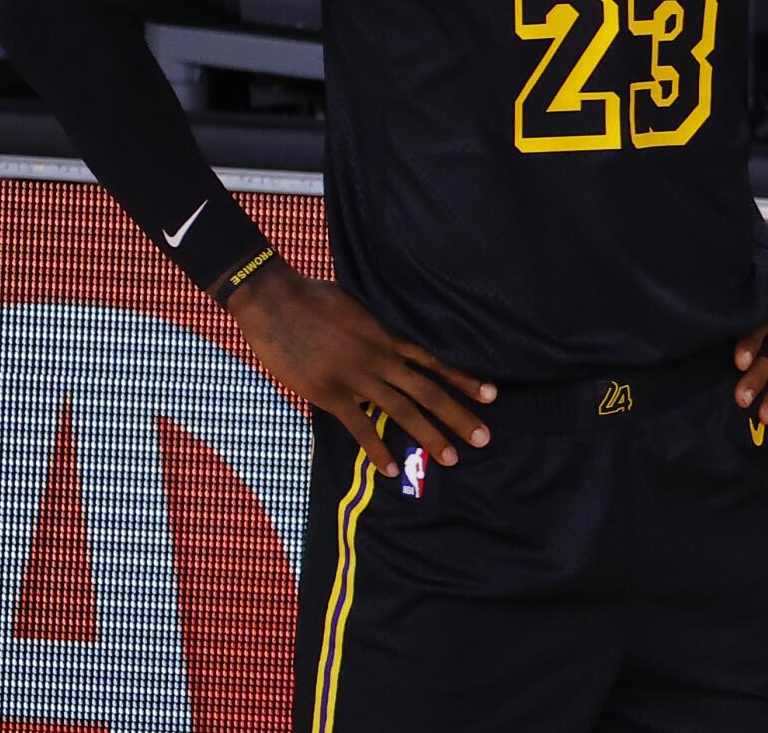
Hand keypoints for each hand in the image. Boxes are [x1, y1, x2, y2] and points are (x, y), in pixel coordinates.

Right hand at [227, 262, 496, 477]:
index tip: (491, 395)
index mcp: (387, 338)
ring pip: (403, 410)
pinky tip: (393, 470)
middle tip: (483, 438)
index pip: (434, 363)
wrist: (276, 300)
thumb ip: (373, 330)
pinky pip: (360, 426)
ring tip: (452, 458)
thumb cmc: (312, 298)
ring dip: (430, 436)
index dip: (464, 380)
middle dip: (458, 416)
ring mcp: (357, 377)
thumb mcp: (356, 309)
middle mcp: (380, 359)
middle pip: (429, 391)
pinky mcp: (330, 392)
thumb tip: (383, 339)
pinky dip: (377, 450)